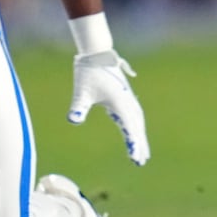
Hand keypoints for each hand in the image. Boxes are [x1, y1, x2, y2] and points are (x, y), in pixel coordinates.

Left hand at [69, 50, 149, 165]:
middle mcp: (127, 101)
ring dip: (140, 136)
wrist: (96, 54)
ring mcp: (128, 98)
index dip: (134, 143)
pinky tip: (134, 132)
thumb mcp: (81, 92)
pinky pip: (134, 115)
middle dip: (140, 143)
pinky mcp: (125, 96)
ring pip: (138, 121)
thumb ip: (78, 107)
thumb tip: (73, 120)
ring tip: (142, 151)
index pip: (129, 127)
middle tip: (141, 162)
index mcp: (120, 102)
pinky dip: (137, 126)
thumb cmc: (88, 73)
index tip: (136, 158)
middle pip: (137, 126)